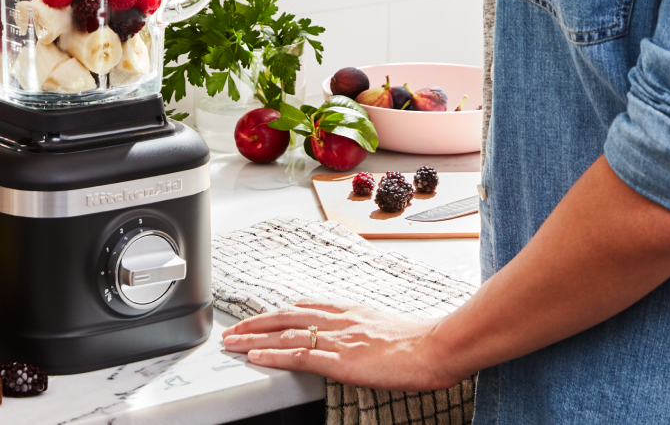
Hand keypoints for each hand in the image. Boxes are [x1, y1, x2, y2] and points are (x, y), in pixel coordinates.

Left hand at [221, 302, 463, 391]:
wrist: (437, 346)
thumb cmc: (421, 342)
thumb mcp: (388, 327)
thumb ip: (366, 330)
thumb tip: (359, 339)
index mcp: (351, 312)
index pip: (305, 309)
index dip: (279, 313)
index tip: (262, 316)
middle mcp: (339, 321)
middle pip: (286, 318)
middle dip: (256, 323)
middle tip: (234, 329)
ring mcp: (338, 340)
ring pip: (285, 336)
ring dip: (254, 339)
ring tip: (232, 343)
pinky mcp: (341, 361)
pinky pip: (299, 357)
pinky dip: (273, 356)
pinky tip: (255, 358)